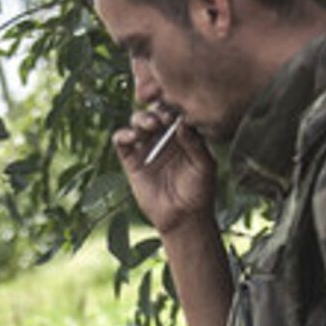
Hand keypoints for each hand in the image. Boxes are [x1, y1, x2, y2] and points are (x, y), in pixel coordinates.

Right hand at [111, 106, 214, 234]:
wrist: (183, 217)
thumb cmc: (199, 192)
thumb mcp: (204, 166)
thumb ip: (195, 144)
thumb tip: (182, 123)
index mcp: (182, 134)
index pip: (175, 112)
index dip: (174, 107)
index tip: (177, 113)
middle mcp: (163, 137)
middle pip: (154, 112)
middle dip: (156, 110)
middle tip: (163, 118)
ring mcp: (146, 147)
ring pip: (137, 122)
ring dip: (141, 119)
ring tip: (149, 126)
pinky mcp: (131, 161)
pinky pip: (121, 141)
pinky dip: (123, 134)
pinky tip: (132, 137)